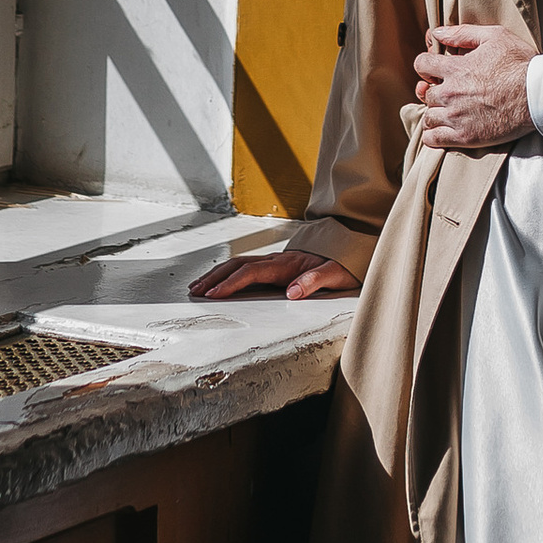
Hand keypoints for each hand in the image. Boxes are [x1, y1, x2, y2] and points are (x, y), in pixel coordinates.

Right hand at [188, 245, 360, 300]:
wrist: (348, 247)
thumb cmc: (342, 264)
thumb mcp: (335, 275)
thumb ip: (314, 282)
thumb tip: (291, 293)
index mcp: (286, 264)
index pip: (251, 272)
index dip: (231, 283)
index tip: (213, 294)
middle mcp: (276, 259)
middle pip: (237, 265)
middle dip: (214, 278)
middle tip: (195, 291)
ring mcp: (273, 260)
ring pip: (238, 263)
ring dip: (216, 273)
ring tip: (198, 286)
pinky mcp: (274, 264)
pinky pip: (245, 266)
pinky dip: (227, 271)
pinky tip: (218, 279)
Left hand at [414, 23, 536, 150]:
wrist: (539, 95)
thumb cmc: (520, 64)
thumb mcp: (494, 37)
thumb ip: (462, 34)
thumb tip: (437, 34)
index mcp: (455, 68)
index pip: (421, 65)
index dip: (426, 65)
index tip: (435, 71)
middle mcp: (450, 93)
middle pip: (425, 93)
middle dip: (433, 91)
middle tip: (447, 92)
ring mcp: (456, 117)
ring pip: (428, 118)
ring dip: (434, 114)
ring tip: (446, 112)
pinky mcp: (466, 136)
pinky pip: (434, 139)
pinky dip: (433, 136)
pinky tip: (440, 131)